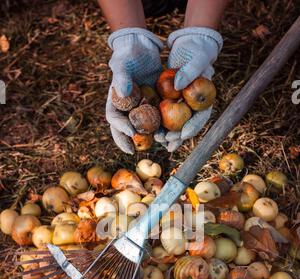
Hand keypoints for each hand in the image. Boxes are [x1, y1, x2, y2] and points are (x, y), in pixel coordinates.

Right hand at [106, 28, 162, 153]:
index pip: (114, 119)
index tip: (131, 133)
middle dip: (130, 142)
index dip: (120, 128)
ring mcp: (141, 111)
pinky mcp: (154, 108)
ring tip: (156, 144)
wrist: (144, 50)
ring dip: (150, 138)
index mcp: (115, 102)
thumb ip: (121, 77)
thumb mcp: (122, 64)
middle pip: (126, 130)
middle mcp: (127, 110)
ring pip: (143, 129)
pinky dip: (163, 129)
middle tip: (136, 150)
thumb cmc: (128, 55)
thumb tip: (123, 92)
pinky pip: (158, 121)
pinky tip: (170, 135)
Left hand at [155, 27, 222, 151]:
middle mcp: (194, 105)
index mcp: (204, 99)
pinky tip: (151, 130)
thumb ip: (190, 72)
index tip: (183, 135)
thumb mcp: (197, 59)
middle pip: (187, 125)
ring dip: (168, 133)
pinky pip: (165, 114)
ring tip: (158, 140)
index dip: (192, 127)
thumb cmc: (197, 50)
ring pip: (175, 123)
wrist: (189, 44)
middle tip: (167, 141)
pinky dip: (159, 122)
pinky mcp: (171, 99)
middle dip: (177, 136)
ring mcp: (182, 104)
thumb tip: (178, 86)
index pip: (201, 117)